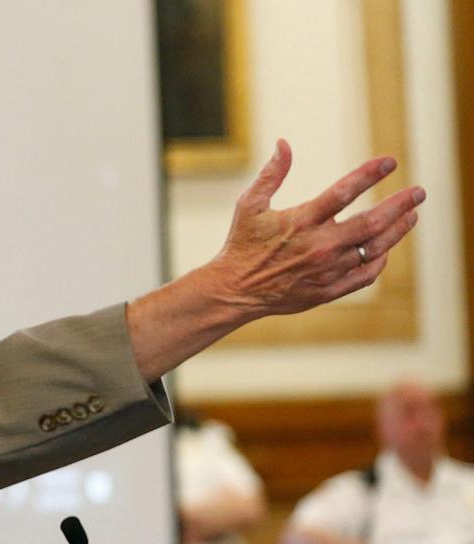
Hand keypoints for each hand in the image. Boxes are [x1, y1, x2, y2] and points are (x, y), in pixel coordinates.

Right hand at [208, 139, 424, 317]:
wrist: (234, 290)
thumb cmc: (241, 244)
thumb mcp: (249, 205)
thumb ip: (271, 174)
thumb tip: (284, 143)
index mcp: (301, 221)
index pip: (344, 192)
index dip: (370, 174)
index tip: (390, 162)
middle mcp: (319, 246)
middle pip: (372, 223)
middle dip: (400, 205)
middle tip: (419, 193)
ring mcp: (326, 271)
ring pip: (374, 249)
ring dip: (397, 231)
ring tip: (411, 216)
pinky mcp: (327, 290)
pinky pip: (365, 275)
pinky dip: (380, 261)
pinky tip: (385, 249)